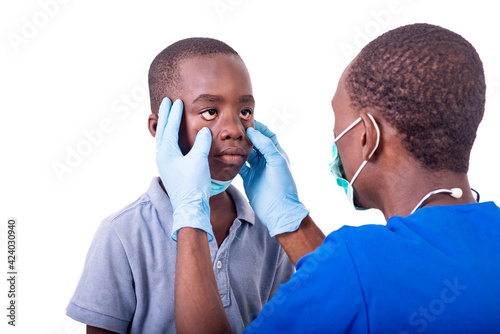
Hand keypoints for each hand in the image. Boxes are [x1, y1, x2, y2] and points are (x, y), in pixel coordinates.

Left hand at [156, 98, 213, 240]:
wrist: (190, 209)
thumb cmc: (193, 186)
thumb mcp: (199, 161)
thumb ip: (201, 143)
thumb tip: (204, 130)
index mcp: (167, 153)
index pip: (169, 128)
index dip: (173, 114)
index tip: (175, 101)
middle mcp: (163, 158)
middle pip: (163, 132)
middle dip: (166, 117)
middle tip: (166, 102)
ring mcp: (167, 165)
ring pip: (165, 140)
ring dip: (168, 127)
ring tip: (170, 116)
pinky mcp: (173, 171)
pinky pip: (170, 148)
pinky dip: (173, 138)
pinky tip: (177, 139)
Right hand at [239, 121, 308, 236]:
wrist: (278, 209)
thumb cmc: (282, 185)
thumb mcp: (276, 161)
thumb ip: (266, 145)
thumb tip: (253, 131)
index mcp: (276, 154)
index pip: (268, 136)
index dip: (259, 128)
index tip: (247, 122)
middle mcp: (267, 160)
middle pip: (256, 144)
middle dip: (247, 136)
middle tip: (235, 130)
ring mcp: (257, 169)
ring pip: (247, 154)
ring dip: (239, 148)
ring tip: (229, 140)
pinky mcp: (249, 178)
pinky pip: (240, 167)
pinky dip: (234, 161)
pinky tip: (226, 155)